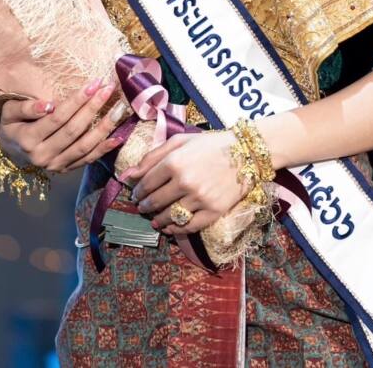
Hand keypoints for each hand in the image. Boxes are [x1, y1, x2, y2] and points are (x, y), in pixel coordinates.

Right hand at [0, 79, 130, 173]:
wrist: (10, 148)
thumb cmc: (11, 123)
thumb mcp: (9, 111)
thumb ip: (26, 107)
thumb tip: (48, 105)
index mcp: (28, 140)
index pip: (58, 118)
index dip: (77, 101)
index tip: (94, 83)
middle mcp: (43, 156)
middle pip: (74, 130)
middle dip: (93, 108)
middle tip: (109, 88)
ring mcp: (55, 166)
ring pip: (84, 147)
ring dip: (104, 127)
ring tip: (119, 109)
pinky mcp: (65, 170)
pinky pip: (88, 159)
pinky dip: (104, 149)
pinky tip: (118, 136)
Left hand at [125, 130, 248, 234]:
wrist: (246, 153)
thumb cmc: (209, 144)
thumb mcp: (180, 141)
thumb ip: (152, 156)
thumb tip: (126, 175)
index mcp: (175, 161)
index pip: (146, 183)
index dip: (137, 191)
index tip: (136, 194)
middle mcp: (185, 182)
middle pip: (155, 202)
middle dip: (145, 206)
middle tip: (142, 207)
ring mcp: (200, 199)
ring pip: (169, 217)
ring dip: (157, 220)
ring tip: (154, 219)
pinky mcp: (213, 212)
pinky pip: (188, 227)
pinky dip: (175, 229)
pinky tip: (169, 226)